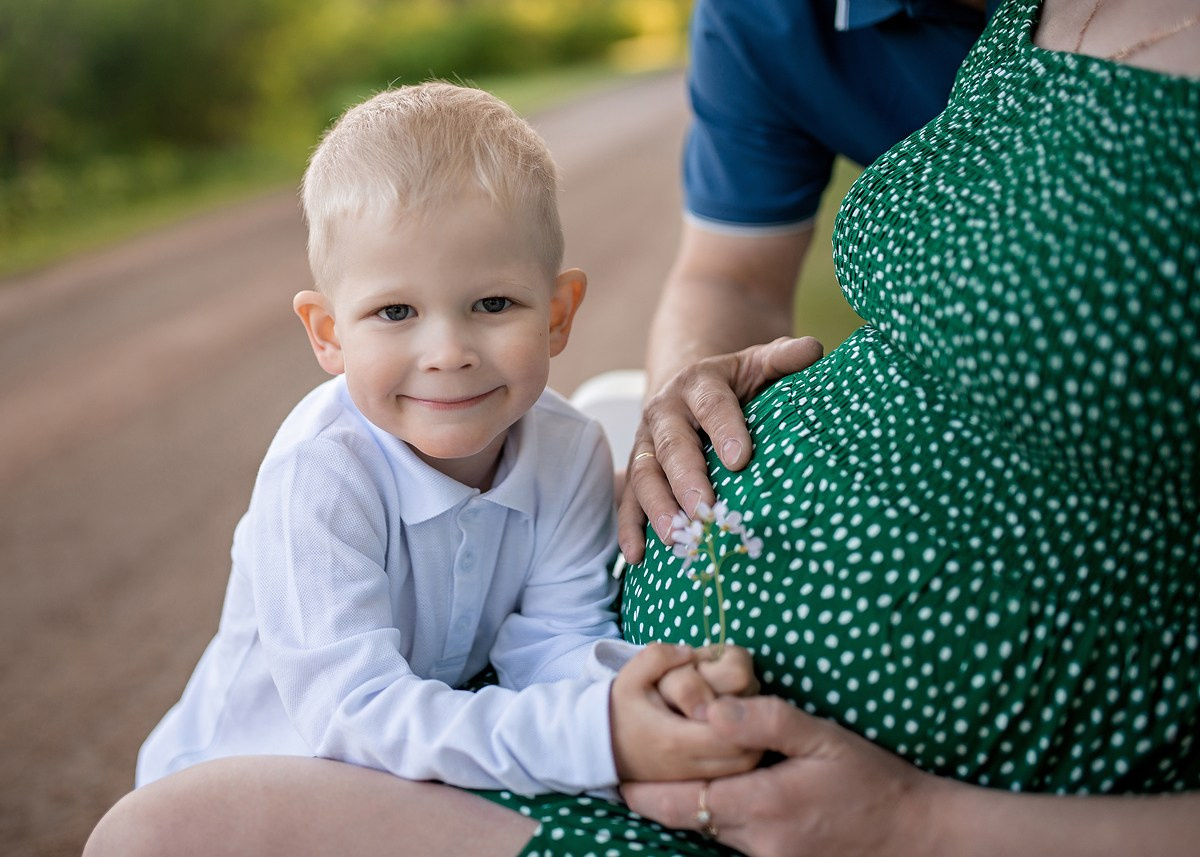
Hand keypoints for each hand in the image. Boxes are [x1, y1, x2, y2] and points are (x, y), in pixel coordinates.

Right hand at [610, 644, 762, 782]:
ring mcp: (693, 778)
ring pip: (744, 769)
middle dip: (755, 727)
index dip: (744, 712)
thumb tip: (690, 651)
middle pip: (746, 756)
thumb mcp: (631, 676)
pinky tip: (734, 731)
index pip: (730, 735)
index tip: (737, 690)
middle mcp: (689, 765)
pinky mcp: (695, 783)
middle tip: (748, 701)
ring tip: (742, 714)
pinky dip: (742, 754)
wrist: (599, 744)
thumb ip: (659, 657)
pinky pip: (734, 775)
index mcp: (676, 739)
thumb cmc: (619, 708)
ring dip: (752, 741)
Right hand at [618, 336, 822, 563]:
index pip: (711, 405)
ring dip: (657, 508)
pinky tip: (637, 556)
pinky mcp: (637, 472)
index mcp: (698, 383)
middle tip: (705, 508)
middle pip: (672, 446)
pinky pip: (628, 500)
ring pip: (644, 476)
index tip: (740, 459)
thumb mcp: (758, 363)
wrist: (690, 388)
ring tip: (676, 537)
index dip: (724, 429)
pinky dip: (629, 528)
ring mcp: (646, 444)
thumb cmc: (735, 384)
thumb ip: (783, 358)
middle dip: (687, 479)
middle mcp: (664, 412)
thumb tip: (814, 349)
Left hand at [621, 696, 944, 856]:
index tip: (620, 776)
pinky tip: (729, 795)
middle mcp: (759, 843)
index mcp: (763, 805)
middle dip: (665, 795)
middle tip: (642, 764)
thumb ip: (765, 720)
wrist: (917, 834)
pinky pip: (737, 843)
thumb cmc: (871, 779)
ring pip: (713, 831)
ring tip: (681, 772)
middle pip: (690, 819)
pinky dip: (725, 819)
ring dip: (696, 805)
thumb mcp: (823, 737)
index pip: (680, 805)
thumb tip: (709, 709)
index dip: (644, 793)